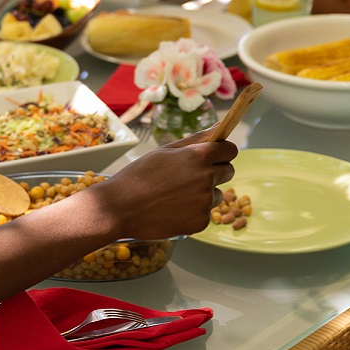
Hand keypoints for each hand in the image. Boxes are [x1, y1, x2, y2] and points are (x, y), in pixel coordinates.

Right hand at [100, 132, 236, 239]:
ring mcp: (205, 201)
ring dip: (204, 194)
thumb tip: (218, 128)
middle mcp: (206, 178)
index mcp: (198, 156)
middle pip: (228, 171)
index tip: (215, 155)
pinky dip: (193, 212)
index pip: (230, 150)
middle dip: (216, 172)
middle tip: (190, 177)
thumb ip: (195, 139)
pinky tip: (172, 210)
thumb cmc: (138, 176)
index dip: (223, 152)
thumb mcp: (165, 152)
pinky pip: (205, 213)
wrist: (119, 208)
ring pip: (217, 194)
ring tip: (176, 196)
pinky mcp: (200, 222)